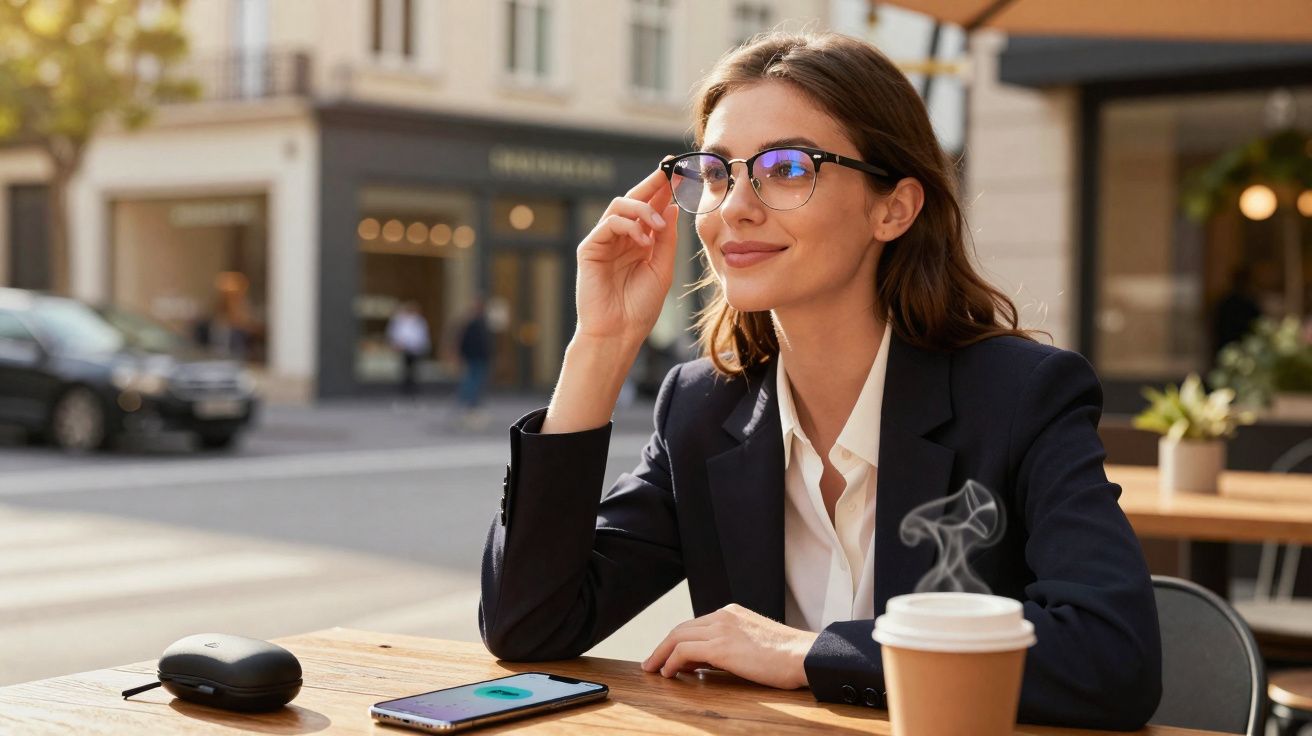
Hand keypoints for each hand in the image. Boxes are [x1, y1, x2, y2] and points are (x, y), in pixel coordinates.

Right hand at [574, 165, 679, 345]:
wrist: (619, 333)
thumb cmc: (639, 308)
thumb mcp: (662, 268)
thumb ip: (666, 239)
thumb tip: (672, 206)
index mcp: (639, 241)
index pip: (650, 207)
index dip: (663, 189)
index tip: (681, 173)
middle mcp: (621, 237)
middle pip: (634, 199)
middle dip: (652, 183)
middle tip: (669, 171)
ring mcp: (604, 241)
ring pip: (619, 205)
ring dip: (643, 210)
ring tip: (659, 228)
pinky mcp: (590, 248)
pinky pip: (609, 223)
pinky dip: (629, 226)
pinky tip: (643, 241)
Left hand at [641, 604, 819, 689]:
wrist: (803, 655)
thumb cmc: (786, 657)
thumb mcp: (753, 645)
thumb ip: (728, 647)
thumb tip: (703, 662)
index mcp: (732, 613)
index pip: (695, 625)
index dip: (678, 641)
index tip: (668, 656)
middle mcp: (724, 615)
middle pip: (681, 628)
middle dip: (663, 646)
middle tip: (652, 662)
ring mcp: (721, 629)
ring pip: (678, 637)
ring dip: (661, 654)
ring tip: (654, 669)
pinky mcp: (720, 646)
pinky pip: (684, 651)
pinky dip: (671, 661)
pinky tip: (668, 673)